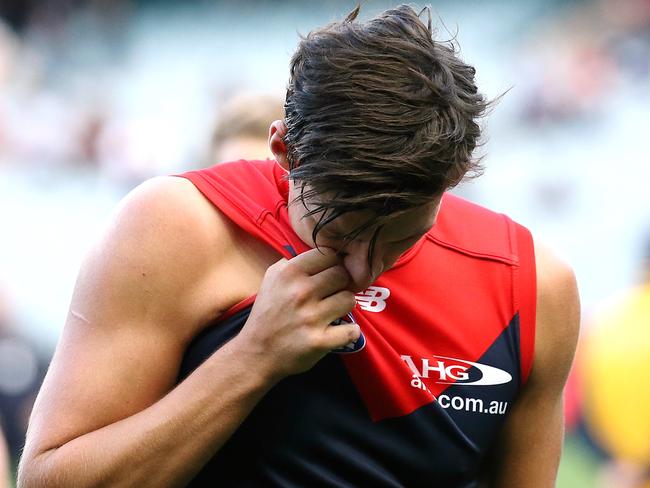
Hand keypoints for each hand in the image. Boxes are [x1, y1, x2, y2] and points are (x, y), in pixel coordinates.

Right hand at [233, 247, 359, 379]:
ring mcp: (311, 317)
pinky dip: (350, 332)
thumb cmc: (267, 315)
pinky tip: (341, 332)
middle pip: (342, 275)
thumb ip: (293, 263)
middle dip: (341, 284)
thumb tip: (320, 254)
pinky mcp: (319, 341)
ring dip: (345, 306)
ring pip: (350, 299)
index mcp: (288, 273)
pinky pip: (351, 330)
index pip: (329, 255)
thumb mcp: (271, 280)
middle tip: (333, 294)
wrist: (255, 354)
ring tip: (334, 311)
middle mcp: (300, 292)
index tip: (328, 275)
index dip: (332, 264)